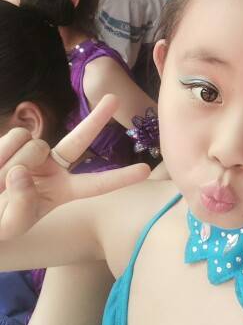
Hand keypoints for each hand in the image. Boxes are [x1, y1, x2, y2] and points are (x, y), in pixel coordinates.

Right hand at [0, 95, 149, 239]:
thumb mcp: (10, 227)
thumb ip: (21, 206)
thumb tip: (23, 171)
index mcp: (61, 191)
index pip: (95, 185)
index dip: (120, 178)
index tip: (146, 171)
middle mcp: (52, 167)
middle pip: (79, 140)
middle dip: (97, 119)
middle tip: (114, 98)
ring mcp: (34, 152)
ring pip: (35, 144)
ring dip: (13, 162)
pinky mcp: (15, 140)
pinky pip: (15, 137)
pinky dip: (1, 153)